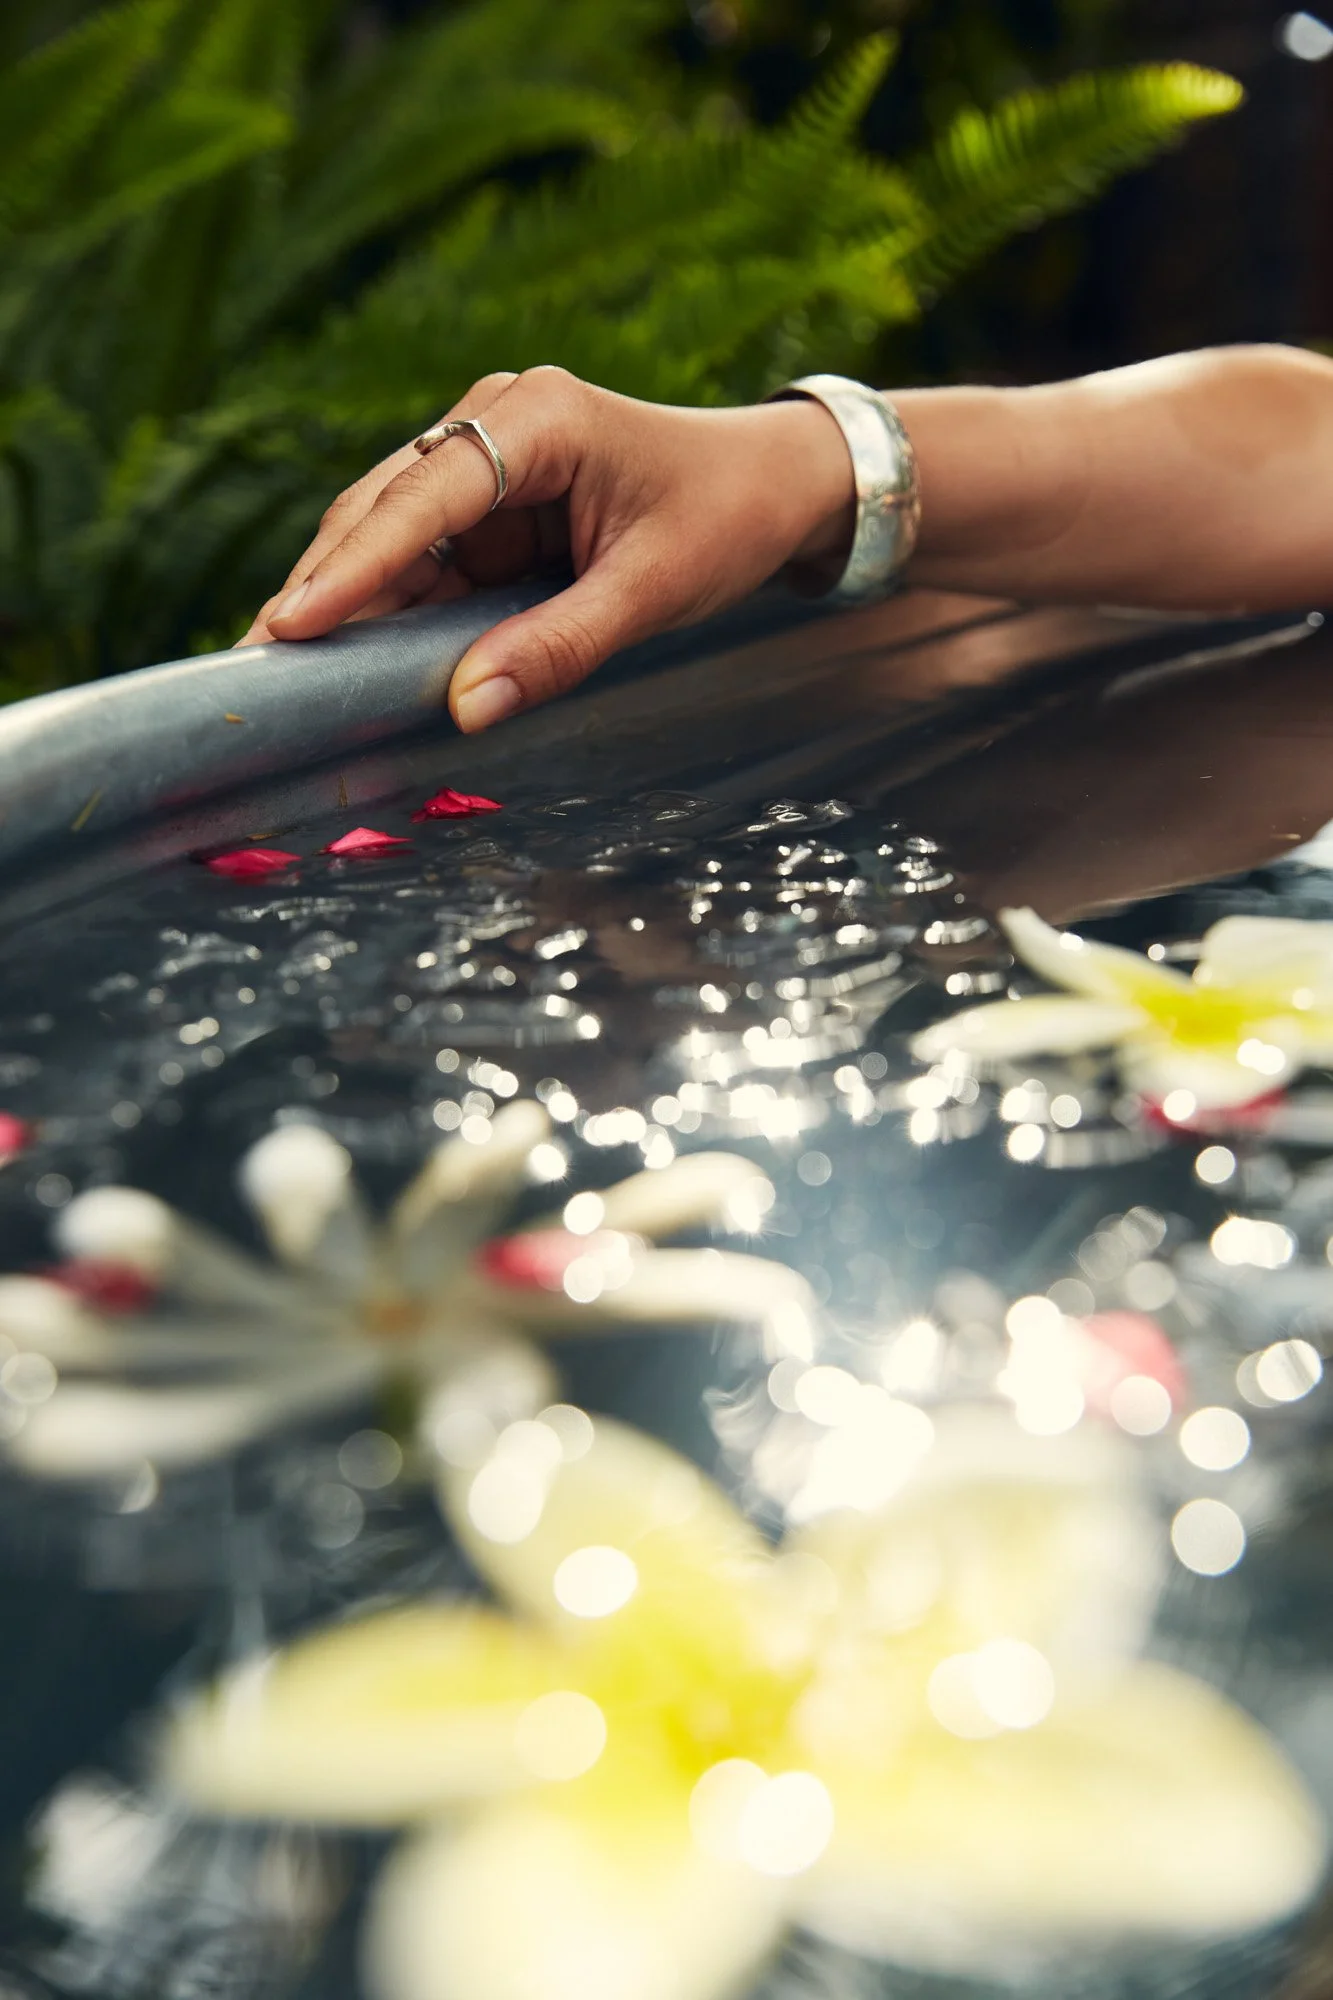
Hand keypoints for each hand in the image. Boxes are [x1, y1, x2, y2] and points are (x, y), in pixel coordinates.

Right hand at [240, 367, 855, 732]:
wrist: (775, 485)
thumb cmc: (724, 520)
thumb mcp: (652, 591)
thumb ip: (559, 648)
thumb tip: (465, 710)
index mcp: (539, 418)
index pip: (426, 495)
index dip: (355, 565)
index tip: (294, 624)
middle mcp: (495, 423)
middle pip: (386, 510)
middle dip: (324, 588)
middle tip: (257, 664)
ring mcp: (486, 460)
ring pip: (391, 535)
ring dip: (343, 600)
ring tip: (279, 668)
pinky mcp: (488, 502)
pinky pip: (423, 557)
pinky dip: (386, 605)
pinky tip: (341, 651)